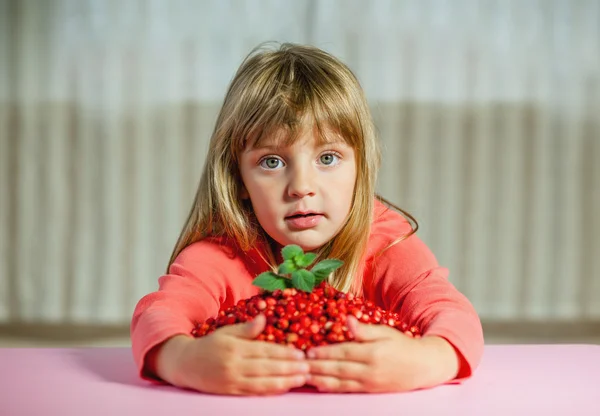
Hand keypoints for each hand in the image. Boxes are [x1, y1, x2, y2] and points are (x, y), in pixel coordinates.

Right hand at [153, 314, 309, 394]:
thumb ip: (247, 328)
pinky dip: (270, 390)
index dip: (284, 352)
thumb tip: (264, 317)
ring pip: (263, 381)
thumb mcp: (227, 332)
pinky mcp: (231, 392)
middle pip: (267, 366)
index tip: (300, 352)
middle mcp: (234, 364)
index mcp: (234, 347)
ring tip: (302, 378)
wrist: (185, 364)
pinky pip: (254, 392)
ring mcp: (232, 380)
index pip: (264, 349)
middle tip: (308, 366)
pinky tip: (284, 388)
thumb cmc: (209, 346)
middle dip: (289, 367)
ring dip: (285, 381)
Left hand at [305, 316, 459, 392]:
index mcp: (372, 352)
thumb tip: (348, 320)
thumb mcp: (385, 332)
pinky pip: (347, 389)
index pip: (343, 351)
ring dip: (320, 378)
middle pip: (338, 368)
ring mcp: (369, 382)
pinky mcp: (370, 390)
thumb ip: (364, 330)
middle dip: (317, 367)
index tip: (308, 351)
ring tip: (303, 375)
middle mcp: (369, 369)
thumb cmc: (402, 345)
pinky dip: (332, 388)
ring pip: (340, 381)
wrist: (423, 366)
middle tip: (298, 364)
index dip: (324, 352)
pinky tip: (320, 385)